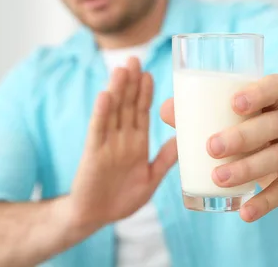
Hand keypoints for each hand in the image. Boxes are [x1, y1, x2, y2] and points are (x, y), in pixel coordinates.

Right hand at [69, 57, 177, 232]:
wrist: (95, 218)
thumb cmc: (122, 199)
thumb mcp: (151, 177)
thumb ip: (165, 158)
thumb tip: (185, 139)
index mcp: (136, 142)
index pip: (141, 111)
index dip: (145, 92)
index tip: (149, 73)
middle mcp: (121, 139)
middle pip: (126, 105)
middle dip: (131, 83)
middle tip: (134, 59)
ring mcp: (106, 144)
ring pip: (113, 112)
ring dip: (117, 90)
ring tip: (121, 69)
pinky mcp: (93, 154)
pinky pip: (98, 131)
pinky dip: (101, 113)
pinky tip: (105, 96)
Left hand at [160, 74, 277, 222]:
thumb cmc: (252, 129)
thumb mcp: (233, 119)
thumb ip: (200, 112)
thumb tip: (167, 110)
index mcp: (275, 99)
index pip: (277, 86)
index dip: (259, 92)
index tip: (234, 103)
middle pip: (274, 123)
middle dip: (243, 136)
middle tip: (211, 147)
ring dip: (247, 169)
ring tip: (218, 179)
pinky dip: (264, 202)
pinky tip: (245, 212)